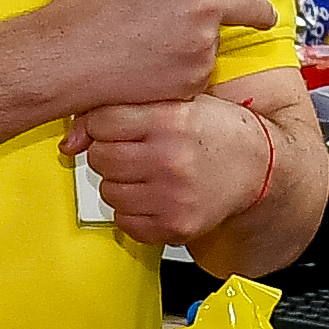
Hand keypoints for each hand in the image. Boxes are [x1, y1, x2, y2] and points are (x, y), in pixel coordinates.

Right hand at [32, 0, 311, 113]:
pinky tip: (149, 69)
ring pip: (217, 41)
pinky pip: (198, 74)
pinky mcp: (193, 80)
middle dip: (258, 12)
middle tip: (250, 15)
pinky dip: (180, 72)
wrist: (65, 58)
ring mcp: (202, 44)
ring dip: (198, 42)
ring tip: (156, 43)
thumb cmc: (88, 2)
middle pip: (255, 7)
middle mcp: (205, 4)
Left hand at [60, 94, 274, 246]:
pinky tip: (153, 195)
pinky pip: (124, 222)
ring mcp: (173, 197)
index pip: (103, 120)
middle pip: (100, 157)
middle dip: (110, 152)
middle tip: (136, 149)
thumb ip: (123, 108)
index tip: (120, 125)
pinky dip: (132, 211)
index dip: (105, 122)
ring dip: (120, 182)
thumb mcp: (178, 101)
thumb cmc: (214, 130)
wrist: (258, 167)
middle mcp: (172, 159)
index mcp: (173, 119)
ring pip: (107, 191)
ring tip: (148, 172)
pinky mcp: (175, 227)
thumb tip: (69, 141)